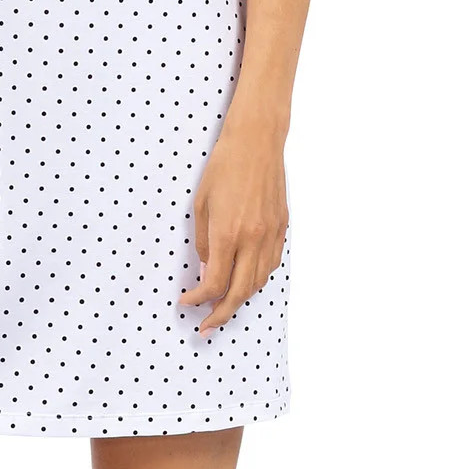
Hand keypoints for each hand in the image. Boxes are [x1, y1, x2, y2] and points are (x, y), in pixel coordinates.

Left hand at [178, 118, 288, 335]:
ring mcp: (271, 235)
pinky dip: (258, 278)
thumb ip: (205, 241)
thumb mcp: (201, 203)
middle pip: (240, 293)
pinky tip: (246, 279)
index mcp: (228, 233)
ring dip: (241, 298)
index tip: (187, 302)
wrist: (256, 142)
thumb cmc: (224, 166)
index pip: (215, 283)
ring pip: (259, 282)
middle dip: (221, 314)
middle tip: (206, 325)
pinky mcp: (282, 228)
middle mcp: (253, 239)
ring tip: (224, 305)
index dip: (199, 299)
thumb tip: (208, 269)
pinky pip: (271, 264)